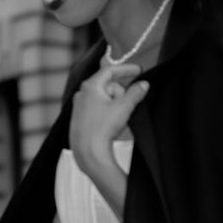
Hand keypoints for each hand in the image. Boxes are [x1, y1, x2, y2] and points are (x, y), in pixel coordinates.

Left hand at [70, 63, 147, 177]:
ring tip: (117, 119)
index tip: (139, 71)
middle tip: (126, 106)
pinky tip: (110, 125)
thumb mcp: (124, 108)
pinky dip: (107, 112)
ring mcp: (79, 107)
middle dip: (120, 93)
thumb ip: (136, 93)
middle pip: (108, 86)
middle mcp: (81, 94)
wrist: (88, 153)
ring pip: (104, 98)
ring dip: (115, 104)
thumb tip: (143, 84)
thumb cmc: (102, 129)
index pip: (110, 70)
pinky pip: (98, 109)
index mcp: (90, 86)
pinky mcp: (80, 119)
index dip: (126, 69)